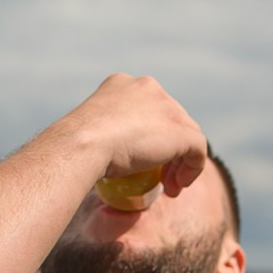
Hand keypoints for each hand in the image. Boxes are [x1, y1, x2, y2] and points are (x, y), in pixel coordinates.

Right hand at [61, 74, 208, 198]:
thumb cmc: (74, 146)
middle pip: (170, 120)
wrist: (81, 145)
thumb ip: (101, 136)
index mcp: (122, 85)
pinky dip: (192, 169)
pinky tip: (178, 186)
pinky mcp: (180, 129)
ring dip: (180, 163)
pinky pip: (198, 149)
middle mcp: (147, 87)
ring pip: (185, 134)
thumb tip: (102, 157)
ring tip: (169, 187)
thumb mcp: (87, 135)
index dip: (149, 136)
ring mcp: (166, 106)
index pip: (147, 109)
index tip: (141, 161)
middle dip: (167, 150)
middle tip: (158, 178)